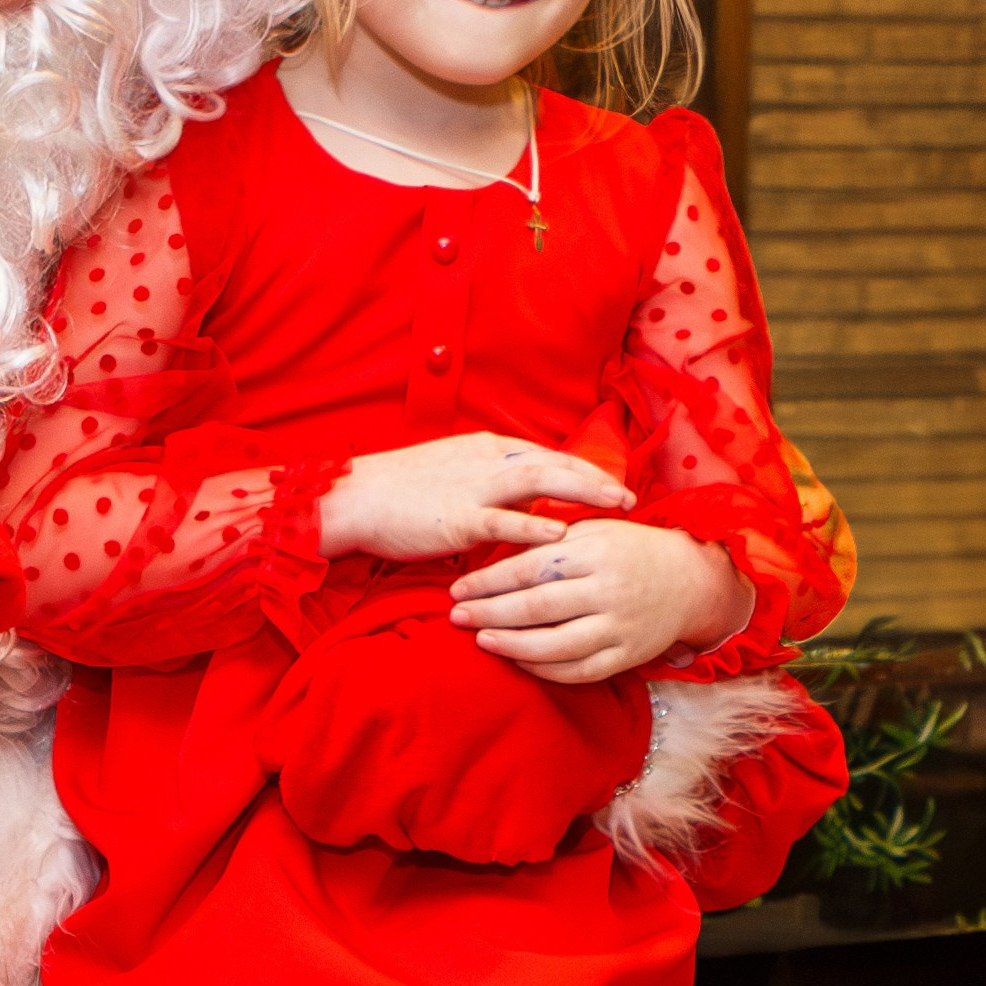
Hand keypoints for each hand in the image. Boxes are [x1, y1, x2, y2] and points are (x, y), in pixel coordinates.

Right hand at [319, 431, 633, 561]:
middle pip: (554, 464)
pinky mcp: (457, 518)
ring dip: (583, 494)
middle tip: (631, 497)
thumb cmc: (396, 492)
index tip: (610, 484)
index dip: (582, 469)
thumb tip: (518, 504)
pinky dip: (535, 527)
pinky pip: (503, 522)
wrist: (353, 497)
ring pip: (540, 483)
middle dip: (596, 479)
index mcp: (484, 449)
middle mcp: (485, 461)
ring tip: (616, 508)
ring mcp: (472, 488)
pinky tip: (563, 536)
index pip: (546, 455)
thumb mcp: (448, 475)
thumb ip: (486, 485)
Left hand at [451, 523, 751, 683]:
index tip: (458, 589)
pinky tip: (518, 660)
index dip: (489, 581)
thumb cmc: (628, 549)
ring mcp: (620, 627)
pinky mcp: (627, 656)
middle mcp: (608, 590)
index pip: (530, 567)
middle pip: (537, 607)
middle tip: (456, 616)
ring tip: (481, 640)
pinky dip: (544, 669)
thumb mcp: (592, 530)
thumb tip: (492, 551)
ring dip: (512, 646)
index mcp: (595, 551)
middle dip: (490, 613)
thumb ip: (548, 541)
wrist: (690, 579)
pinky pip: (578, 671)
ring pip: (556, 645)